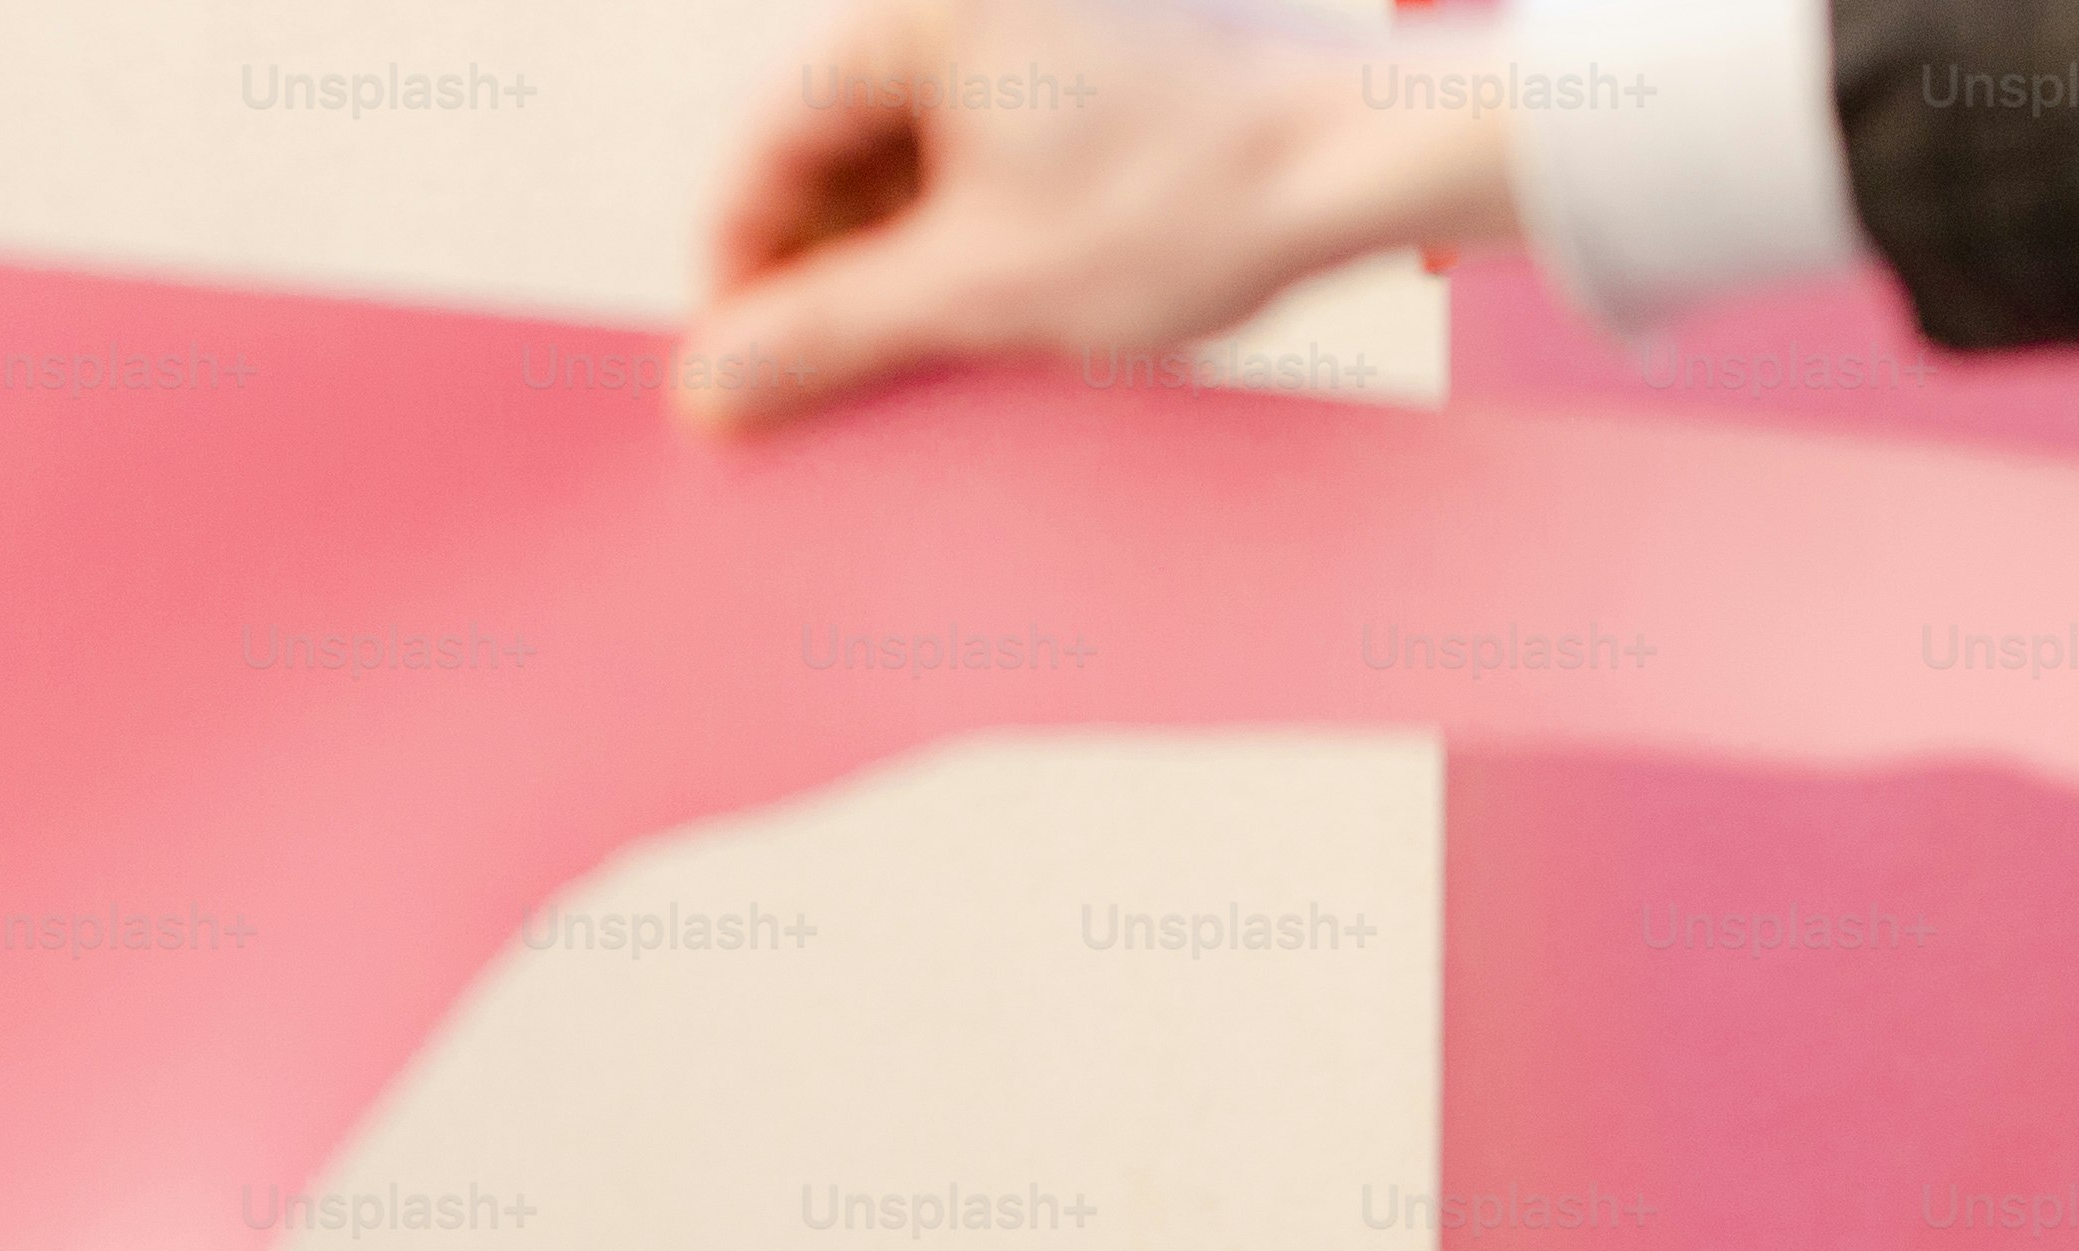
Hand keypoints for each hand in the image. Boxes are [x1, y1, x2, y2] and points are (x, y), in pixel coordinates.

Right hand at [678, 0, 1517, 430]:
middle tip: (823, 382)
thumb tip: (713, 386)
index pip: (775, 135)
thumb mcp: (981, 288)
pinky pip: (993, 150)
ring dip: (903, 258)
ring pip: (920, 154)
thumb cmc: (1184, 205)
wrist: (1364, 163)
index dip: (743, 259)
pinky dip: (975, 229)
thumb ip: (832, 331)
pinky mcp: (1100, 61)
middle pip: (843, 142)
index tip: (737, 363)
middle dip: (829, 266)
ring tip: (916, 360)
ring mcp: (1042, 22)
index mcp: (921, 8)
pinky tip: (992, 311)